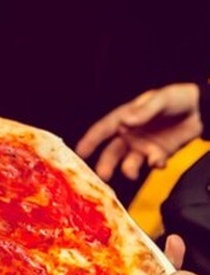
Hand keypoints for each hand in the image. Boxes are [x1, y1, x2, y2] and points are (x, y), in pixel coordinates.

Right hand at [76, 84, 202, 180]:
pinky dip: (153, 165)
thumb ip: (144, 111)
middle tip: (103, 175)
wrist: (204, 110)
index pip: (103, 130)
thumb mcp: (162, 99)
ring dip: (129, 169)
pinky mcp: (156, 155)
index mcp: (126, 119)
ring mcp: (142, 146)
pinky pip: (150, 165)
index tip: (78, 153)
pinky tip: (160, 162)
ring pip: (128, 163)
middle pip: (112, 153)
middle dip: (106, 164)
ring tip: (133, 173)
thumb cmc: (179, 99)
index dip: (89, 141)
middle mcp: (130, 135)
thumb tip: (125, 122)